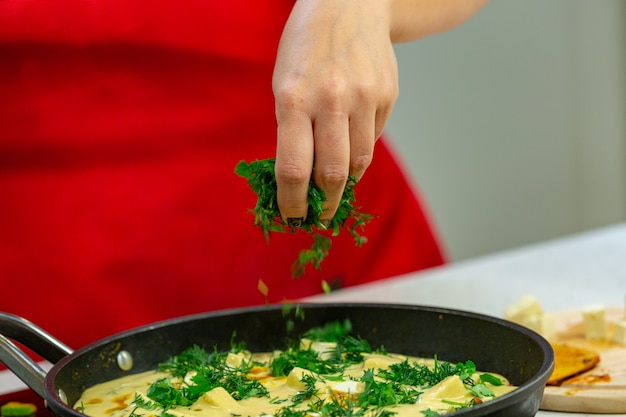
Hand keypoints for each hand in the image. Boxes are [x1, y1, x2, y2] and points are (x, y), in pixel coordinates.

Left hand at [272, 0, 397, 226]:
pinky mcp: (388, 96)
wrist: (350, 6)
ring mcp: (365, 98)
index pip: (293, 168)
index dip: (292, 202)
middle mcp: (331, 100)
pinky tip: (350, 142)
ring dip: (345, 182)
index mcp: (294, 99)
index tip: (292, 217)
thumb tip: (300, 182)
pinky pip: (374, 139)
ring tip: (335, 188)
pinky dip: (360, 150)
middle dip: (325, 203)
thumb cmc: (307, 50)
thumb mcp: (284, 85)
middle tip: (320, 216)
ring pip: (359, 162)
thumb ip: (292, 131)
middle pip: (332, 174)